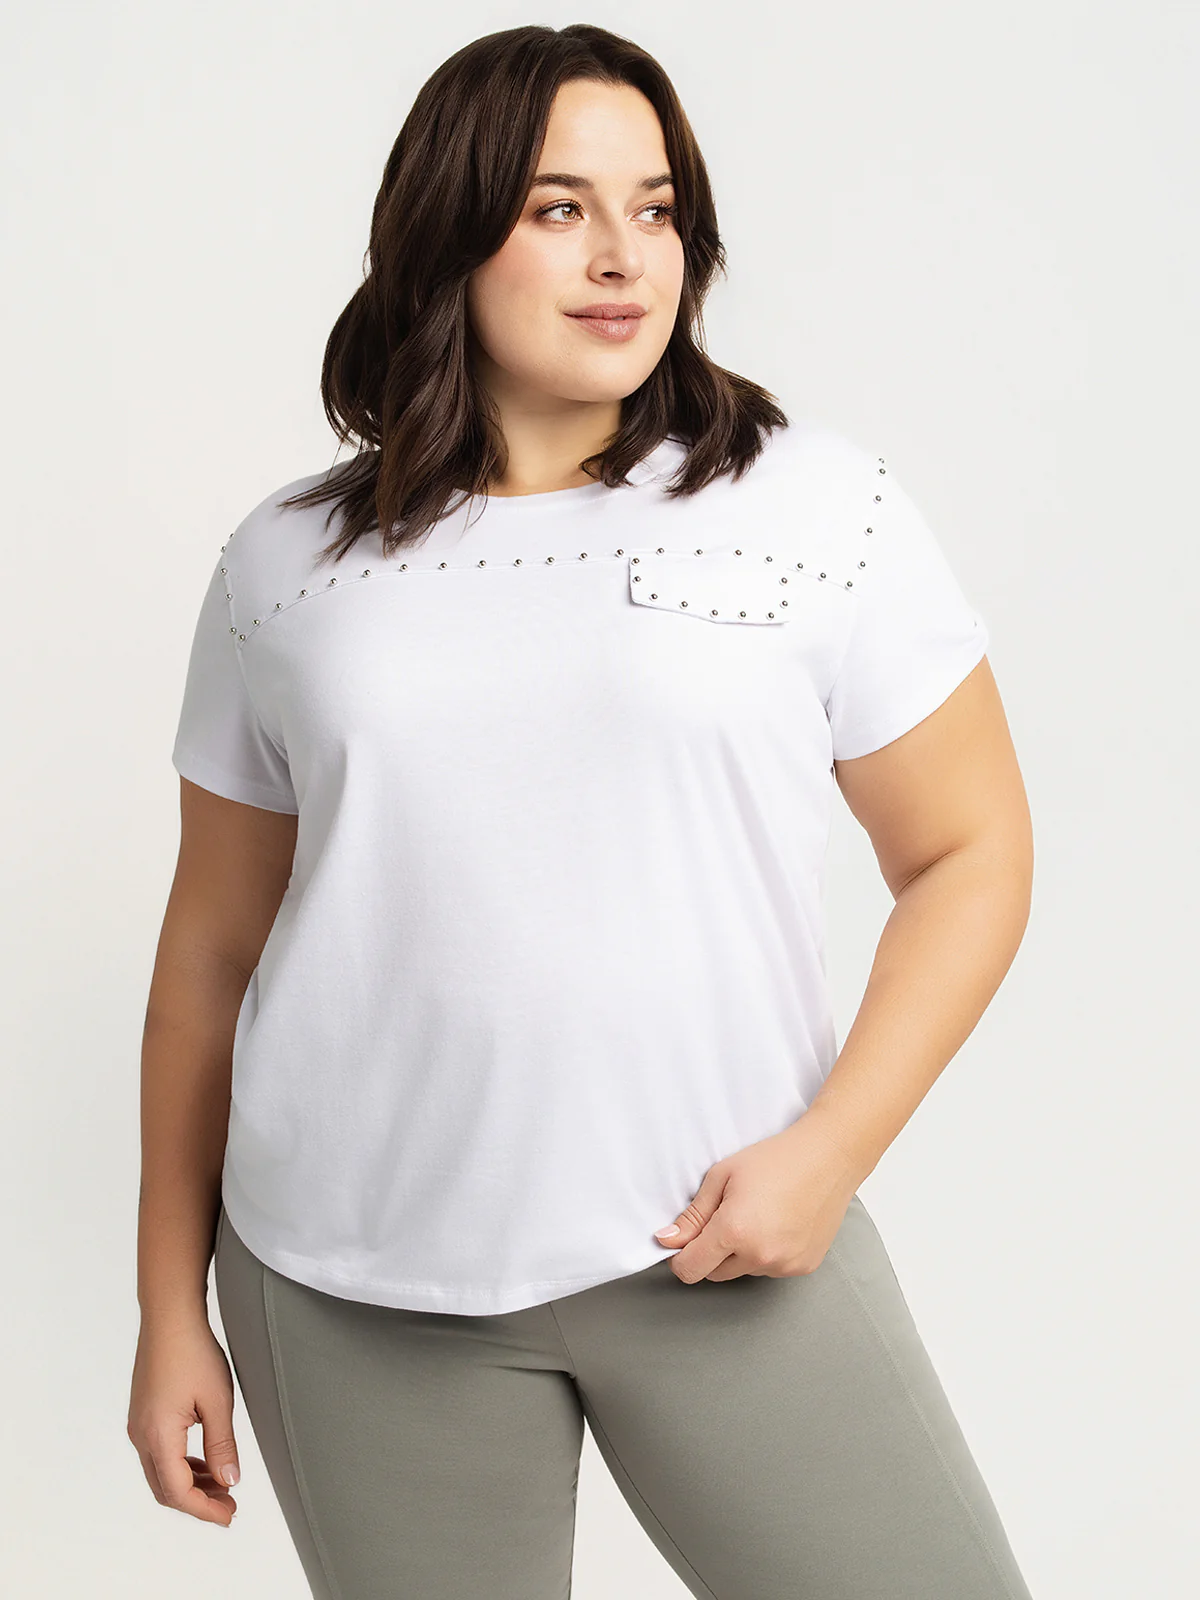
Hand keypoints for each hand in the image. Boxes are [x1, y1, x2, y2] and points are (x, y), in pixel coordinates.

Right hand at [127, 1319, 240, 1526]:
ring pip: (161, 1472)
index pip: (178, 1492)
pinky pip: (158, 1453)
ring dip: (190, 1483)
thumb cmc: (194, 1352)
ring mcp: (138, 1425)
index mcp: (158, 1436)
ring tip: (223, 1484)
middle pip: (165, 1488)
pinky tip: (205, 1461)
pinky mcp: (143, 1415)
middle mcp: (141, 1436)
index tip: (229, 1515)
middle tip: (229, 1505)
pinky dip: (181, 1465)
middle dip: (197, 1501)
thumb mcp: (217, 1400)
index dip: (205, 1509)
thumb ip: (222, 1444)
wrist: (169, 1317)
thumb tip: (230, 1481)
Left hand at [652, 1107, 863, 1283]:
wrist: (829, 1157)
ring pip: (743, 1271)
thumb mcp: (722, 1176)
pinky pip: (771, 1269)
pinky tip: (777, 1224)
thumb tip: (667, 1240)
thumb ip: (693, 1215)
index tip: (683, 1241)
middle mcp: (760, 1255)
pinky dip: (766, 1254)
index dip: (679, 1257)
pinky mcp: (803, 1267)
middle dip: (711, 1252)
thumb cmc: (775, 1159)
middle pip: (714, 1273)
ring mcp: (785, 1265)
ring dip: (740, 1253)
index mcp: (734, 1232)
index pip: (690, 1270)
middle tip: (725, 1217)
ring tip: (757, 1215)